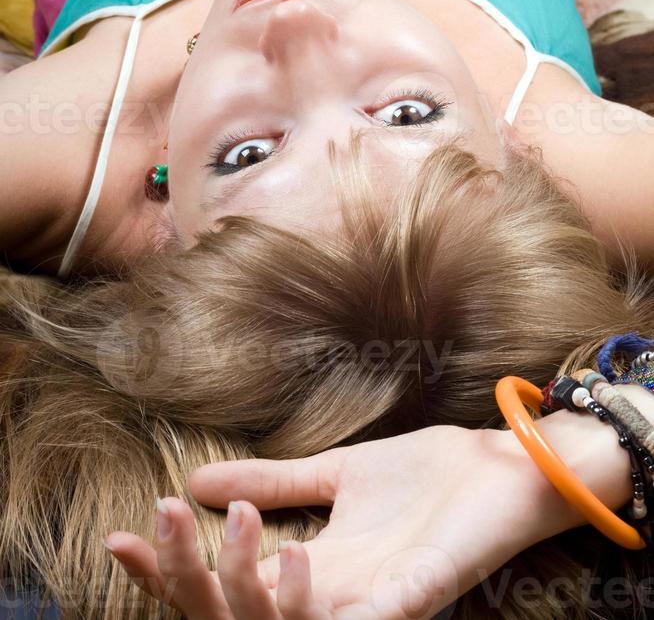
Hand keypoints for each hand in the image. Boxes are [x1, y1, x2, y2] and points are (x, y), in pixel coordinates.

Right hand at [106, 424, 551, 618]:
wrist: (501, 467)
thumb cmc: (427, 476)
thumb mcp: (335, 474)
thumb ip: (275, 483)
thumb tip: (199, 480)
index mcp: (313, 564)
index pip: (225, 579)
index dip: (172, 566)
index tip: (118, 539)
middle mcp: (335, 592)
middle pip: (244, 608)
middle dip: (191, 572)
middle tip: (157, 520)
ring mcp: (377, 596)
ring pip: (294, 619)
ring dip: (250, 581)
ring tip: (229, 527)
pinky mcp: (420, 587)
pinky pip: (376, 619)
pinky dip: (335, 614)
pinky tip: (295, 582)